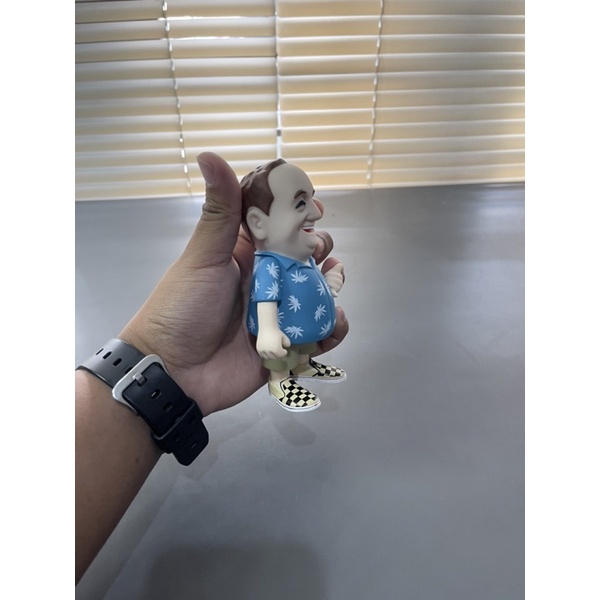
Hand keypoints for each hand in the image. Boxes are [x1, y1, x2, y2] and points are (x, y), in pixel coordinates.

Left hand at [119, 152, 348, 415]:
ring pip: (317, 292)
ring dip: (332, 283)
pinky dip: (332, 327)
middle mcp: (264, 280)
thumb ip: (219, 211)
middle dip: (319, 247)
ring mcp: (277, 313)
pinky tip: (334, 318)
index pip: (278, 225)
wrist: (174, 372)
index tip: (313, 204)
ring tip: (334, 277)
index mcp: (244, 254)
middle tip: (319, 248)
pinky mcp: (286, 345)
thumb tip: (209, 154)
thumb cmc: (183, 307)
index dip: (297, 211)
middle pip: (304, 257)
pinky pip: (319, 333)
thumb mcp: (203, 255)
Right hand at [256, 329, 291, 359]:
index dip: (284, 353)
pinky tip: (268, 351)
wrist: (267, 327)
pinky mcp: (258, 349)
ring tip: (274, 351)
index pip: (281, 355)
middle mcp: (269, 352)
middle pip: (275, 357)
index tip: (285, 350)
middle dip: (278, 354)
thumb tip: (287, 347)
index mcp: (276, 350)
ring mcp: (263, 350)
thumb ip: (287, 344)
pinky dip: (265, 355)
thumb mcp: (285, 338)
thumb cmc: (276, 332)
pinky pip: (262, 355)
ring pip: (268, 357)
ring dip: (272, 356)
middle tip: (279, 351)